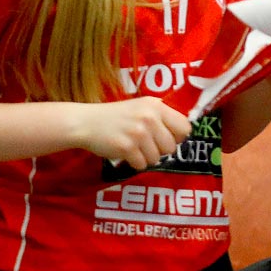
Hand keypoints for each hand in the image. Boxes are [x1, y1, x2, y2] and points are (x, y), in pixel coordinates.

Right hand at [71, 97, 192, 170]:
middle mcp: (149, 118)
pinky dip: (135, 163)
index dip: (178, 136)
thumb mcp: (141, 107)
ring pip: (157, 158)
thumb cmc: (116, 116)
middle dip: (160, 150)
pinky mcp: (126, 147)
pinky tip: (125, 153)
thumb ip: (161, 117)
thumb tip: (185, 133)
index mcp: (156, 106)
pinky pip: (142, 165)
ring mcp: (138, 133)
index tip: (168, 138)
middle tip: (145, 144)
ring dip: (146, 157)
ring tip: (133, 147)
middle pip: (171, 147)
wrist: (85, 122)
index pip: (185, 127)